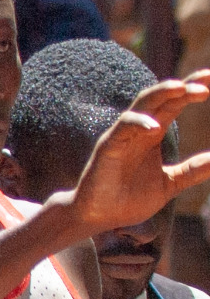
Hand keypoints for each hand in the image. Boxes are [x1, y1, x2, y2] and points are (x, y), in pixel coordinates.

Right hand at [67, 75, 209, 235]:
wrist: (100, 218)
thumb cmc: (129, 200)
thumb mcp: (169, 184)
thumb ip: (191, 171)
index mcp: (152, 135)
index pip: (173, 105)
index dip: (190, 91)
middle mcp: (137, 130)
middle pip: (159, 98)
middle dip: (181, 86)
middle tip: (206, 80)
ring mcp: (121, 136)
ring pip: (140, 105)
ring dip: (160, 93)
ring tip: (181, 88)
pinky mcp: (107, 147)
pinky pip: (122, 129)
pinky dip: (138, 123)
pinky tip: (155, 127)